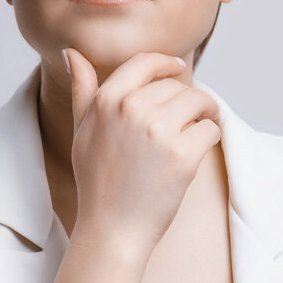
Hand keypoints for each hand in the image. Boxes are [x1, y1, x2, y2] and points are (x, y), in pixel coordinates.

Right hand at [63, 49, 220, 249]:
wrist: (111, 228)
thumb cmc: (96, 183)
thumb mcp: (82, 133)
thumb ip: (81, 90)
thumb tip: (71, 54)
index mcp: (107, 101)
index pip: (144, 62)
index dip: (166, 63)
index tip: (178, 69)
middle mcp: (132, 110)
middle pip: (176, 85)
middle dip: (184, 100)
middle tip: (181, 123)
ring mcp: (158, 131)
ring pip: (199, 101)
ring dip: (203, 114)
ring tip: (195, 131)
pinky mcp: (183, 154)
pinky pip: (211, 129)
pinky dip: (209, 139)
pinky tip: (194, 153)